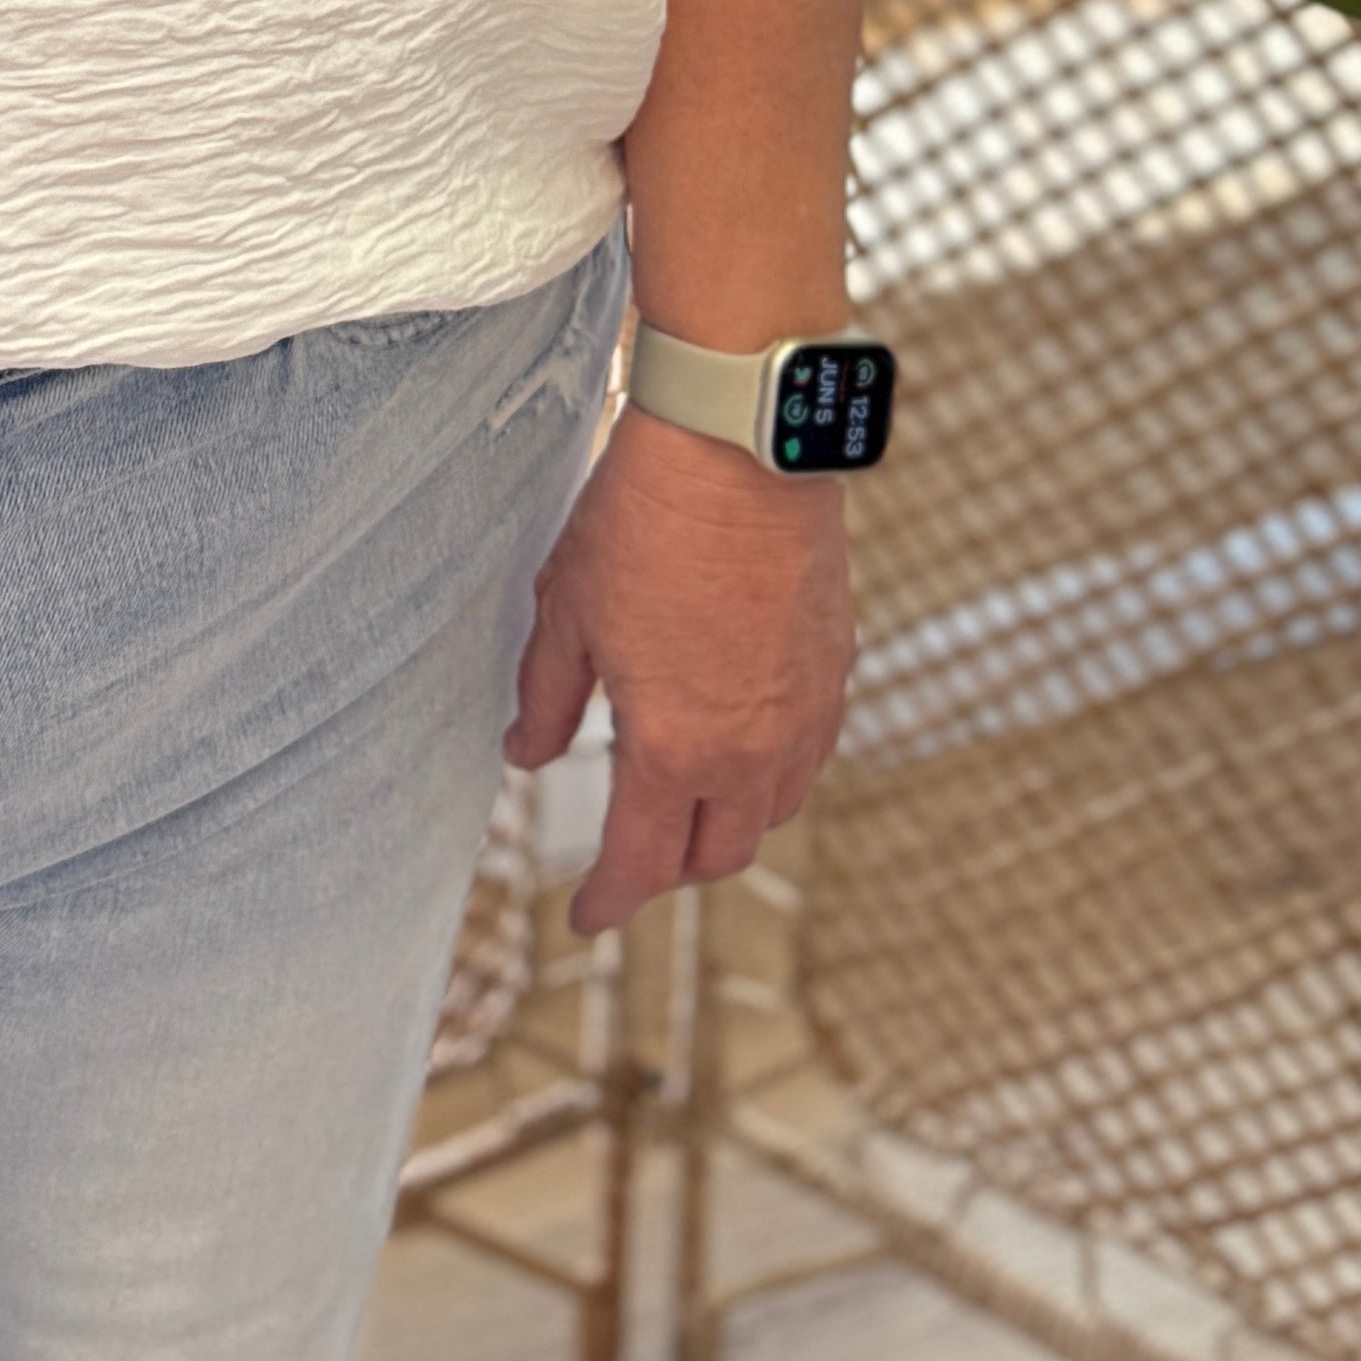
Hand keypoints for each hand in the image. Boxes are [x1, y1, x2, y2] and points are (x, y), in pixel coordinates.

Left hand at [505, 413, 855, 941]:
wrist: (740, 445)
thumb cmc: (645, 520)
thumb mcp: (568, 611)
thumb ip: (546, 698)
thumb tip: (525, 754)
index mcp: (674, 748)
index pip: (642, 863)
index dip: (607, 900)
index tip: (585, 916)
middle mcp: (751, 749)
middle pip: (718, 854)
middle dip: (670, 870)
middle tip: (631, 857)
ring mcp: (805, 712)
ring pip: (772, 812)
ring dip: (727, 825)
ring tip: (685, 802)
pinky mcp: (836, 669)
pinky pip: (809, 757)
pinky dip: (773, 775)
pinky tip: (742, 745)